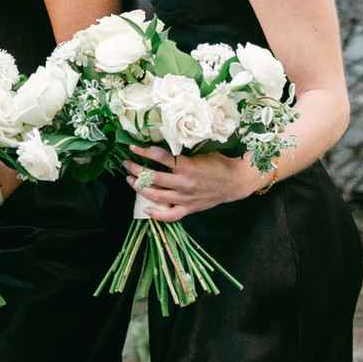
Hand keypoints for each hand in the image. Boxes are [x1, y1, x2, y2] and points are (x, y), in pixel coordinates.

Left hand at [130, 145, 266, 219]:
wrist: (235, 182)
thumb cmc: (218, 163)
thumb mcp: (201, 152)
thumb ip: (181, 153)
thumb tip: (162, 146)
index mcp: (187, 166)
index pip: (160, 158)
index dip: (144, 152)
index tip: (133, 147)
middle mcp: (184, 183)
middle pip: (153, 178)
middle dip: (136, 170)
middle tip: (127, 164)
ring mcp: (185, 198)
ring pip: (156, 196)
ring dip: (140, 188)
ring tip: (131, 180)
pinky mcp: (189, 208)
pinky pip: (170, 215)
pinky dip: (157, 214)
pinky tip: (146, 208)